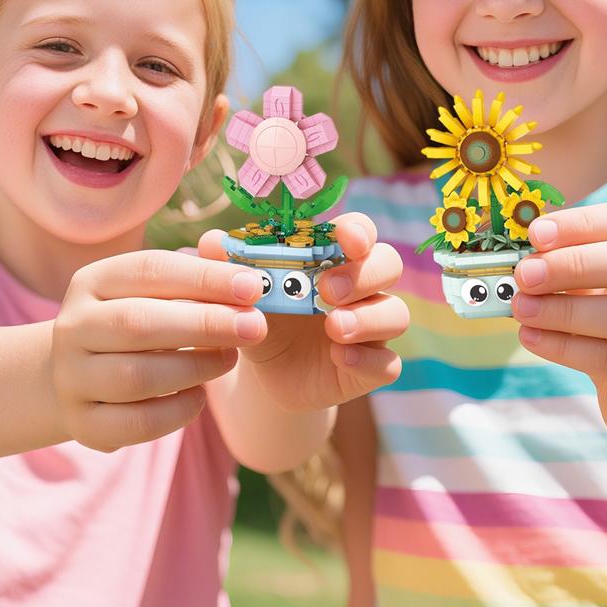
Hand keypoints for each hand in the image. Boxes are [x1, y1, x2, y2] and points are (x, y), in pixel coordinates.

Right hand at [51, 249, 266, 451]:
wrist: (84, 376)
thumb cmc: (140, 321)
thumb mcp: (160, 292)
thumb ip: (197, 273)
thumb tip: (226, 247)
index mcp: (93, 282)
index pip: (150, 270)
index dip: (204, 277)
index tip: (252, 286)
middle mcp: (73, 327)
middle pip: (138, 323)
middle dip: (206, 324)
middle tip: (255, 326)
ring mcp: (73, 379)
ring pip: (137, 377)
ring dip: (196, 367)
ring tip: (230, 358)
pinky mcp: (84, 424)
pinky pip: (139, 423)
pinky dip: (178, 411)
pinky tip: (199, 395)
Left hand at [198, 212, 407, 411]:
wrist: (263, 375)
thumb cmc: (258, 317)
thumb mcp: (241, 293)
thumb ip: (227, 267)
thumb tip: (209, 243)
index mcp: (333, 258)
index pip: (361, 232)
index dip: (358, 231)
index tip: (345, 239)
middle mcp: (361, 288)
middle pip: (388, 265)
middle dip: (364, 274)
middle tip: (328, 290)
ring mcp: (371, 328)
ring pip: (397, 313)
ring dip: (369, 318)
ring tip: (334, 328)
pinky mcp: (370, 366)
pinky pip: (388, 363)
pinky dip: (367, 359)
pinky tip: (339, 358)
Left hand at [511, 202, 606, 445]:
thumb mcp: (600, 287)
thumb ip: (571, 265)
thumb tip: (526, 255)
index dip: (584, 223)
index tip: (536, 233)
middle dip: (574, 264)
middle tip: (525, 273)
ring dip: (563, 310)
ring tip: (521, 308)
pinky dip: (564, 347)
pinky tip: (531, 337)